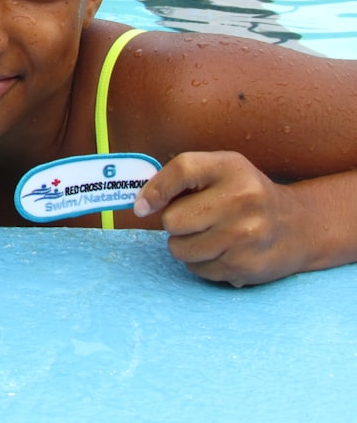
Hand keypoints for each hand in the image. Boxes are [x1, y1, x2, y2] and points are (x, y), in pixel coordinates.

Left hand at [133, 151, 303, 286]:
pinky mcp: (244, 266)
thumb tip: (139, 206)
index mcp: (231, 167)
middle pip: (172, 219)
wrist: (297, 226)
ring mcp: (245, 235)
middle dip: (174, 222)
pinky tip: (221, 250)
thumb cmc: (243, 194)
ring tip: (209, 235)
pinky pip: (196, 269)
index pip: (181, 170)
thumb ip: (179, 179)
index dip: (154, 190)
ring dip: (184, 245)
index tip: (141, 206)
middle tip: (195, 218)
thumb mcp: (219, 171)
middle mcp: (242, 199)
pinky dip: (200, 262)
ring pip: (179, 248)